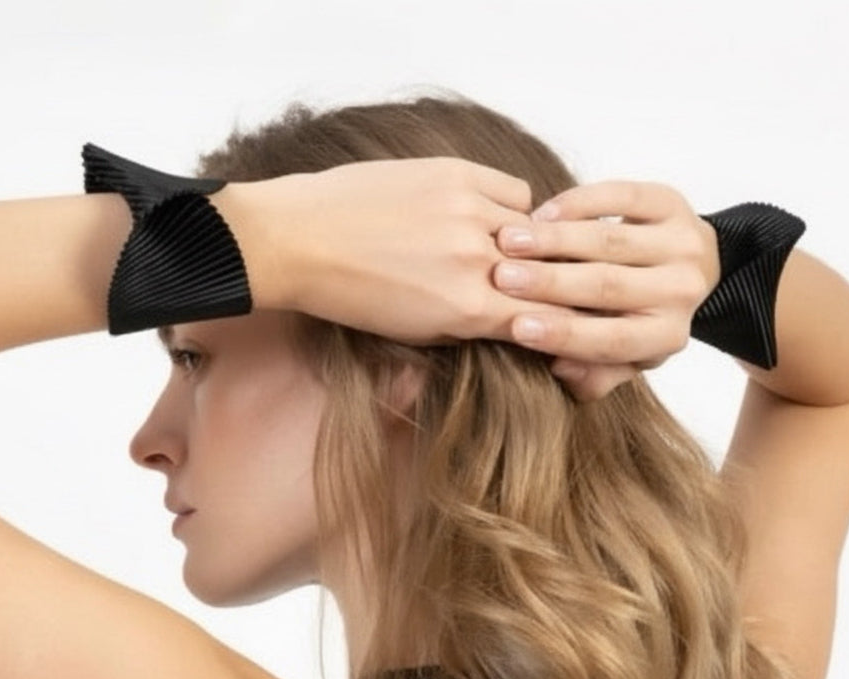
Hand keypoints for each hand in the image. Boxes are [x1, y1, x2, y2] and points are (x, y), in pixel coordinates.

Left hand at [215, 157, 573, 345]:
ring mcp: (468, 211)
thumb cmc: (350, 296)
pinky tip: (485, 217)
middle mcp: (477, 260)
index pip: (543, 319)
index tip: (549, 321)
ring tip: (502, 251)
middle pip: (546, 275)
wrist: (297, 241)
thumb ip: (470, 329)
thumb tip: (511, 321)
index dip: (551, 323)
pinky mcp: (456, 173)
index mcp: (468, 310)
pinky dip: (511, 208)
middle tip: (529, 285)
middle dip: (543, 284)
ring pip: (535, 232)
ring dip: (526, 246)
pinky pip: (514, 191)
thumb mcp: (415, 335)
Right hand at [491, 180, 721, 401]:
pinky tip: (541, 214)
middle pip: (608, 287)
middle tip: (502, 278)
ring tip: (510, 240)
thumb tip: (560, 368)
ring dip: (554, 239)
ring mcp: (683, 244)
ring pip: (609, 240)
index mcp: (666, 336)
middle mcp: (681, 292)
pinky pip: (620, 197)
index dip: (564, 334)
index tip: (517, 326)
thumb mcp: (619, 359)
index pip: (612, 340)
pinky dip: (578, 203)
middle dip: (550, 282)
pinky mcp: (671, 203)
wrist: (688, 269)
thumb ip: (591, 375)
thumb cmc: (636, 319)